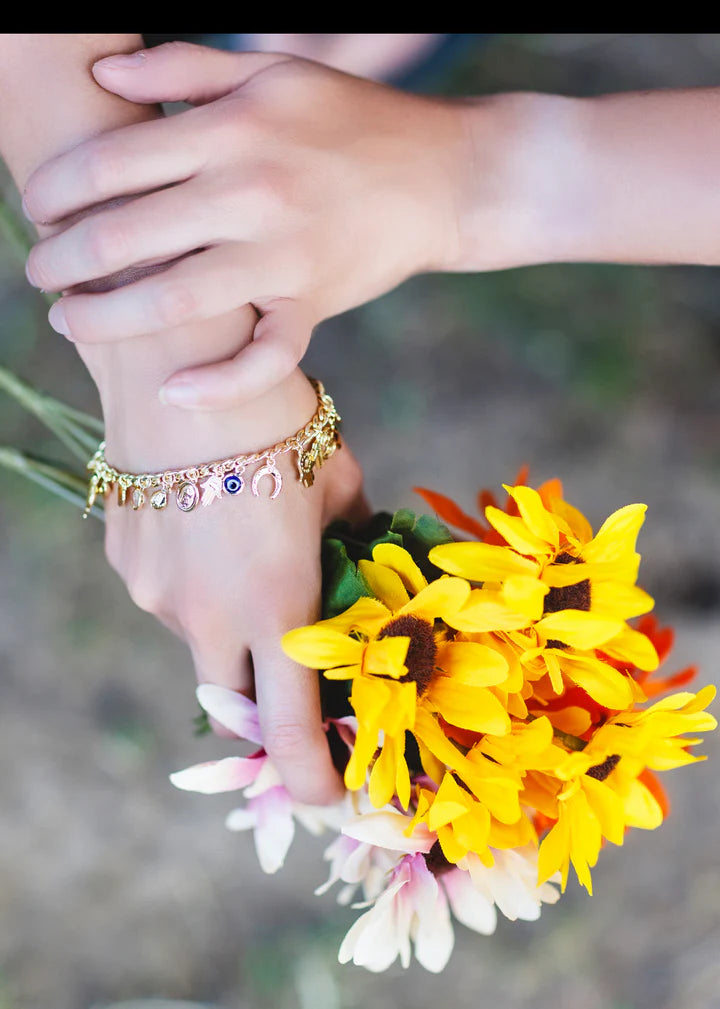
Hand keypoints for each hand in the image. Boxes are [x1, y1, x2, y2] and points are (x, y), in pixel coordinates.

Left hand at [22, 41, 471, 408]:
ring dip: (103, 319)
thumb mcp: (273, 73)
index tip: (37, 208)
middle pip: (124, 236)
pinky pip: (264, 359)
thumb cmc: (353, 120)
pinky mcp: (315, 307)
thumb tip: (106, 74)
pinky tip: (172, 393)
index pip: (109, 163)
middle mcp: (251, 194)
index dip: (54, 189)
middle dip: (60, 260)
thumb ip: (185, 69)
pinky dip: (217, 385)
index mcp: (231, 130)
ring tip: (69, 321)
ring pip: (173, 302)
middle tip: (40, 271)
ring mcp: (284, 258)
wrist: (445, 176)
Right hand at [102, 368, 368, 804]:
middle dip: (266, 711)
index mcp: (276, 607)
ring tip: (249, 561)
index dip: (309, 779)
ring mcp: (156, 596)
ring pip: (200, 645)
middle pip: (236, 706)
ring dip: (231, 630)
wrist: (184, 366)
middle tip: (292, 683)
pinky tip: (211, 534)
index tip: (329, 796)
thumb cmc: (281, 425)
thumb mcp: (342, 488)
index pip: (287, 733)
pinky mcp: (127, 567)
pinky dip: (197, 589)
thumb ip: (357, 548)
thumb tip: (374, 580)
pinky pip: (169, 600)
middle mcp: (207, 618)